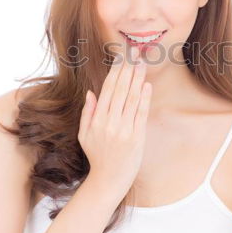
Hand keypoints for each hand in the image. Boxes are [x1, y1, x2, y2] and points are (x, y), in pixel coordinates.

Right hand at [78, 46, 151, 191]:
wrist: (109, 179)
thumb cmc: (97, 156)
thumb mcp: (84, 135)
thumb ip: (88, 113)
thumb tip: (91, 92)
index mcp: (96, 120)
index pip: (107, 89)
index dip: (115, 71)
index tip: (121, 57)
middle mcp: (110, 122)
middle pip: (121, 90)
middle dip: (128, 69)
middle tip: (135, 53)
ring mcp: (124, 129)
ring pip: (132, 98)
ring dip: (138, 79)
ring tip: (142, 63)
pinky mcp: (136, 137)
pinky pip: (141, 113)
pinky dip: (145, 98)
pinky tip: (147, 85)